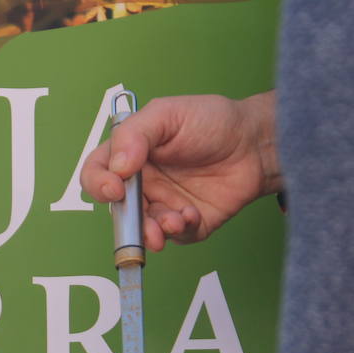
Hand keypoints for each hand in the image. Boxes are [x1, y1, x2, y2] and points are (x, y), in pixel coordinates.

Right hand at [80, 91, 281, 250]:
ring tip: (173, 221)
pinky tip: (192, 215)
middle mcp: (144, 183)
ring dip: (153, 232)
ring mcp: (165, 205)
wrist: (255, 142)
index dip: (98, 184)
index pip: (98, 173)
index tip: (115, 187)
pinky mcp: (188, 223)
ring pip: (145, 230)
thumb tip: (117, 167)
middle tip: (143, 221)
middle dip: (127, 222)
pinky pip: (177, 238)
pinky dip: (181, 231)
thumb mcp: (168, 113)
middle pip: (119, 211)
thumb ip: (136, 134)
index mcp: (131, 155)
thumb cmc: (212, 121)